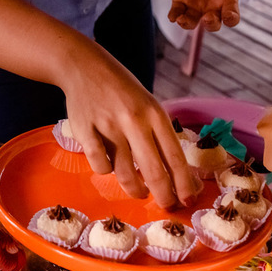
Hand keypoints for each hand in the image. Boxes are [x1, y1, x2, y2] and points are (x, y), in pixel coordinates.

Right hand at [62, 45, 201, 208]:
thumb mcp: (148, 105)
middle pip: (154, 171)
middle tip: (166, 205)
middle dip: (163, 195)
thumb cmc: (122, 90)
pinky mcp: (84, 130)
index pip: (175, 157)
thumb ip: (160, 136)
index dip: (183, 184)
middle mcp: (134, 120)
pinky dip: (105, 170)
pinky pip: (99, 165)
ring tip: (138, 190)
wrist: (84, 65)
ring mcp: (107, 125)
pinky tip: (108, 164)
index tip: (187, 200)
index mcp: (155, 113)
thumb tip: (178, 176)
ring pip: (124, 173)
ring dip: (134, 189)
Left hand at [169, 0, 250, 30]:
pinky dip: (174, 16)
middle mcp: (212, 8)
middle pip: (213, 24)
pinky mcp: (181, 2)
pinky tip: (173, 17)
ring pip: (191, 22)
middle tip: (207, 17)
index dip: (231, 20)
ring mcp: (195, 6)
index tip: (228, 16)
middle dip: (210, 24)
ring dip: (187, 24)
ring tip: (182, 20)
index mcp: (227, 1)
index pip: (232, 17)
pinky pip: (177, 12)